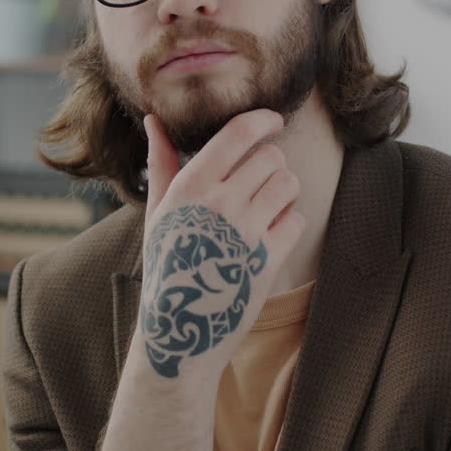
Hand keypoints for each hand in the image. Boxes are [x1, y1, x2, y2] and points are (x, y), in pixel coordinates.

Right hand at [135, 109, 305, 384]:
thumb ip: (162, 163)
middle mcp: (218, 204)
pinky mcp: (268, 259)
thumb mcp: (159, 213)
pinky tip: (268, 236)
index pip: (238, 134)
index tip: (273, 120)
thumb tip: (154, 120)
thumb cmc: (168, 264)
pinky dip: (288, 224)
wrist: (180, 330)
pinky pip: (296, 219)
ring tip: (266, 208)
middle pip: (271, 157)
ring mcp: (245, 232)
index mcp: (189, 187)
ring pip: (289, 184)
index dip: (263, 120)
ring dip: (284, 191)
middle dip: (271, 164)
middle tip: (260, 182)